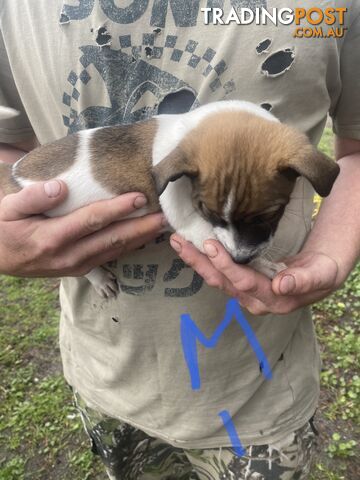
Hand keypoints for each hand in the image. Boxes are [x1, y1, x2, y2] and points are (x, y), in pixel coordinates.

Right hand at [0, 180, 164, 276]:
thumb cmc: (3, 229)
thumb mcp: (7, 209)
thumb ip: (33, 197)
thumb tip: (61, 187)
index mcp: (52, 238)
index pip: (92, 220)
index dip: (118, 209)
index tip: (140, 198)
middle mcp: (69, 256)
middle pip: (112, 239)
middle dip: (141, 228)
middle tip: (167, 217)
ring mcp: (76, 266)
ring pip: (115, 251)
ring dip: (140, 239)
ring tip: (162, 227)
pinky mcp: (80, 269)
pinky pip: (109, 257)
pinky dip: (128, 247)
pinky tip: (142, 239)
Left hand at [170, 235, 339, 314]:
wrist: (319, 275)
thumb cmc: (321, 272)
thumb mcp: (321, 275)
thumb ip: (303, 280)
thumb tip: (282, 285)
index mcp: (272, 299)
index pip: (243, 282)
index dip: (226, 265)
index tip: (211, 245)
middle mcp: (253, 300)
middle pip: (221, 281)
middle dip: (198, 262)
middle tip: (179, 242)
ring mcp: (245, 294)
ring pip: (215, 279)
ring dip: (195, 260)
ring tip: (178, 242)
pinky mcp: (241, 285)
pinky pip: (218, 274)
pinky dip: (203, 260)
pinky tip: (191, 247)